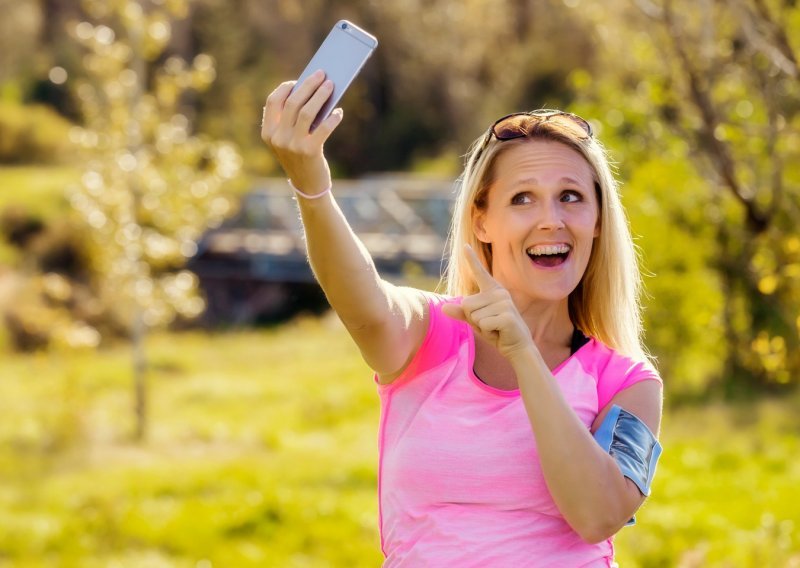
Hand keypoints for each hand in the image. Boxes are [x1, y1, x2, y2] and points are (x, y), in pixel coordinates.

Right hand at [261, 70, 343, 195]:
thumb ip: (291, 120)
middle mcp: (278, 138)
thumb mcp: (288, 140)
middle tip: (321, 74)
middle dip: (308, 85)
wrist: (308, 187)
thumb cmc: (300, 158)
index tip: (298, 80)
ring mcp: (293, 145)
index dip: (285, 88)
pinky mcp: (309, 151)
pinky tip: (338, 112)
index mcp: (268, 133)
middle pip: (292, 102)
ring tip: (331, 86)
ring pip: (307, 111)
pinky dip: (333, 118)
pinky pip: (323, 128)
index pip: (273, 101)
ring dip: (321, 95)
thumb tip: (310, 90)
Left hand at [442, 245, 534, 359]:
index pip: (479, 272)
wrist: (517, 346)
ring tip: (495, 327)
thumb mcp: (476, 321)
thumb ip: (461, 313)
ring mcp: (504, 303)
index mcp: (492, 290)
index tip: (465, 246)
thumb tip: (443, 308)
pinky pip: (482, 324)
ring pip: (473, 315)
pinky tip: (499, 331)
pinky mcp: (506, 316)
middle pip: (466, 304)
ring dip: (480, 326)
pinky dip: (487, 332)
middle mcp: (499, 293)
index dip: (472, 259)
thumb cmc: (496, 331)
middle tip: (490, 324)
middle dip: (473, 319)